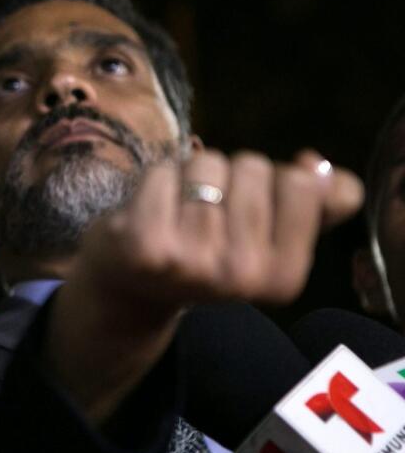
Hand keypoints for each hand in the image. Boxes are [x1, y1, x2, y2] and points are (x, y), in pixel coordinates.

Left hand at [47, 149, 362, 422]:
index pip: (300, 183)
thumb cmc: (206, 251)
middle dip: (228, 176)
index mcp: (284, 278)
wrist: (129, 289)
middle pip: (252, 166)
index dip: (272, 182)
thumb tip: (322, 168)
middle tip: (204, 214)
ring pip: (206, 163)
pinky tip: (145, 211)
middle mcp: (242, 275)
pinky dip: (154, 178)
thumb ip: (313, 205)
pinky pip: (163, 170)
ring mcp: (192, 260)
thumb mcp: (267, 238)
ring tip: (176, 212)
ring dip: (189, 174)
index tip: (247, 212)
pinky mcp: (145, 242)